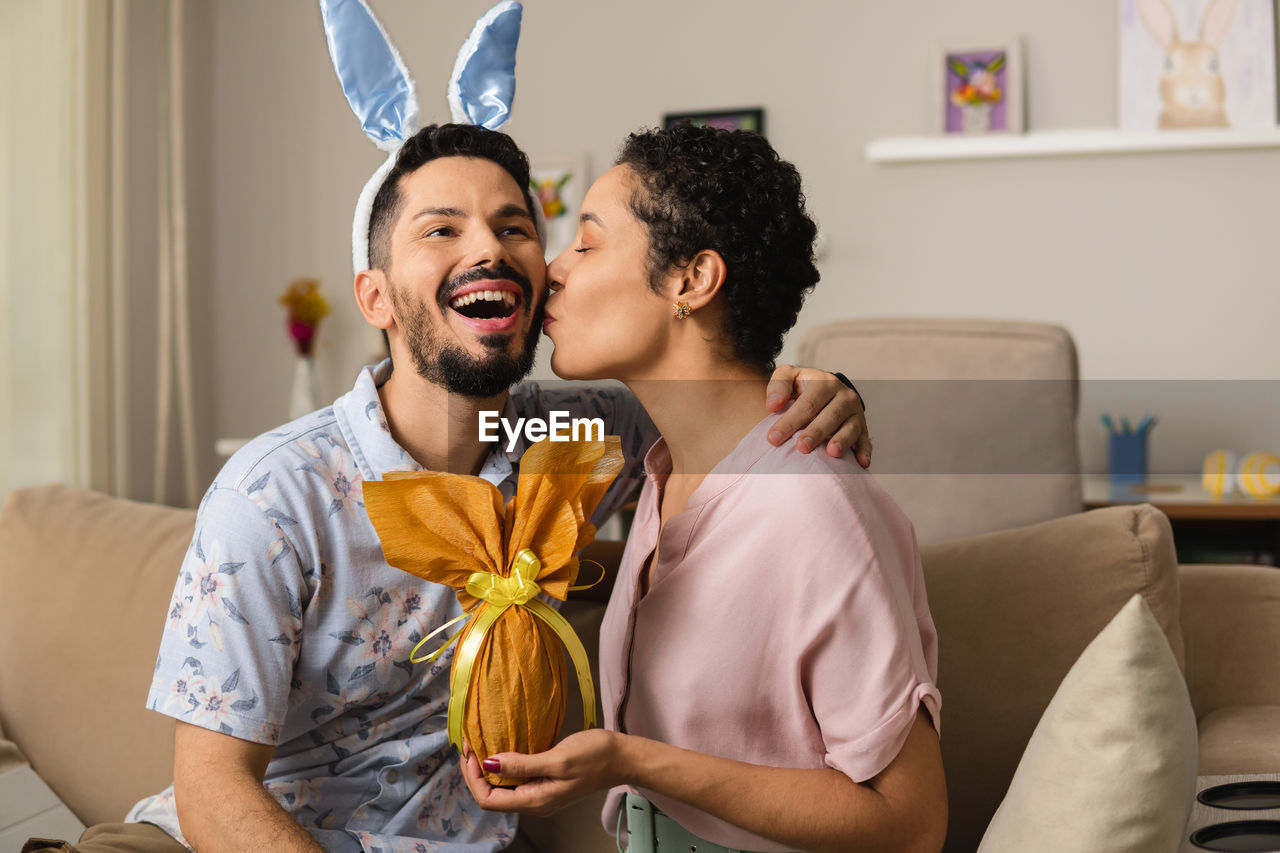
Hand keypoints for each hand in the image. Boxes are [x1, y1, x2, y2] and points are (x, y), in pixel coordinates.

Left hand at [460, 730, 624, 816]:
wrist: (623, 758)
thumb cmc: (594, 757)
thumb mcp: (557, 759)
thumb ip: (522, 764)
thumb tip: (489, 764)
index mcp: (535, 801)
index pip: (489, 800)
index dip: (474, 778)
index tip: (471, 751)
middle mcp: (535, 802)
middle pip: (493, 795)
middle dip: (476, 772)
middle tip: (471, 744)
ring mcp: (541, 793)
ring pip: (504, 787)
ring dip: (489, 768)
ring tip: (481, 744)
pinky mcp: (546, 782)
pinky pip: (517, 778)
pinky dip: (505, 765)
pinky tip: (503, 748)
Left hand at [765, 366, 870, 466]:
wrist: (826, 390)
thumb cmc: (802, 387)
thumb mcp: (789, 377)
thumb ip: (778, 386)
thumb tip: (772, 405)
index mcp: (824, 382)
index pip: (807, 403)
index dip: (790, 421)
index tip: (773, 438)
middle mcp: (844, 396)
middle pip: (829, 416)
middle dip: (815, 433)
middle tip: (801, 448)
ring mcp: (855, 413)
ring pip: (850, 428)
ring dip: (842, 441)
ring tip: (832, 453)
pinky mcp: (863, 428)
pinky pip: (864, 440)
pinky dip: (864, 451)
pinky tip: (861, 463)